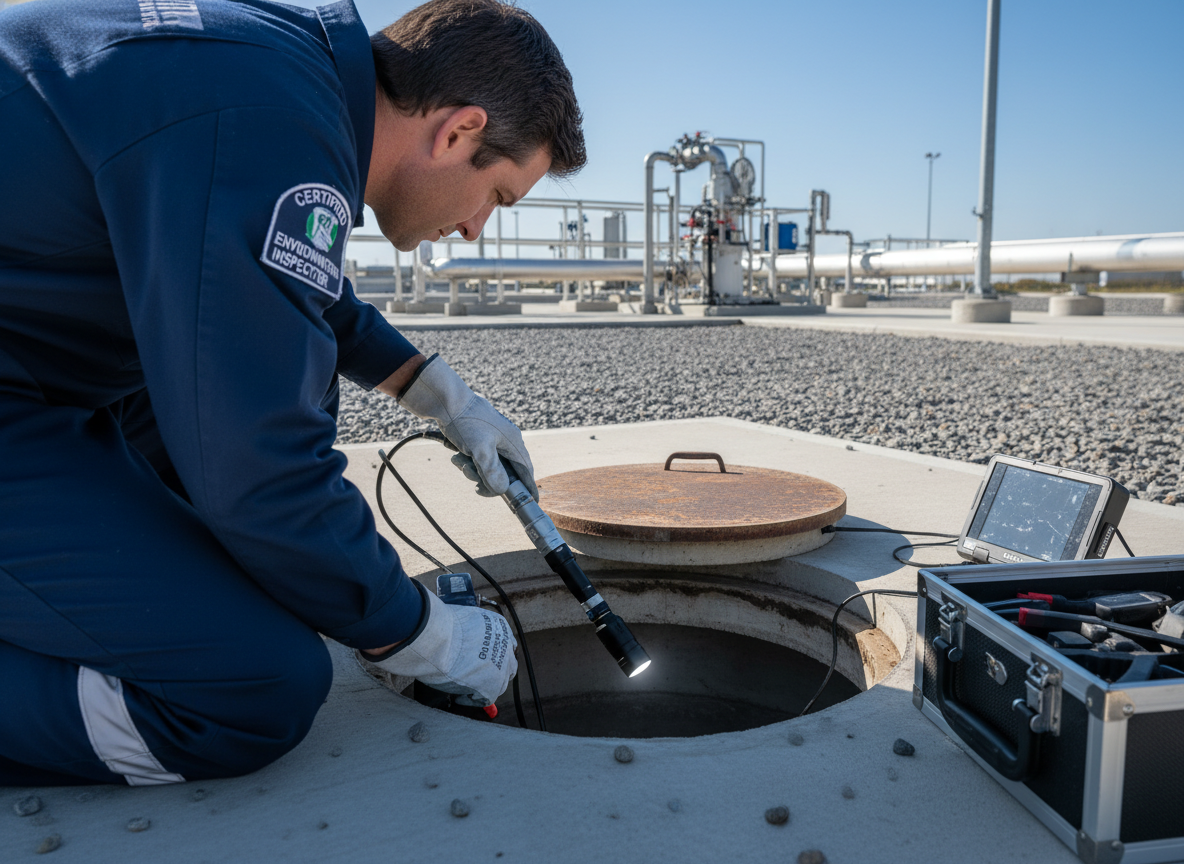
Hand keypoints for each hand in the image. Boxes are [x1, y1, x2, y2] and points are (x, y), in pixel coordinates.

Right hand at [362, 582, 516, 706]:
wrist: (438, 638)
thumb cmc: (442, 626)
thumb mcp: (463, 621)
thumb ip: (469, 632)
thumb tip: (462, 640)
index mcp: (499, 626)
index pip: (503, 644)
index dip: (492, 654)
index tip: (481, 660)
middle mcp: (506, 646)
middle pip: (507, 665)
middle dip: (494, 671)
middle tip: (477, 676)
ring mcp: (501, 667)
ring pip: (499, 683)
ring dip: (485, 686)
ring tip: (466, 687)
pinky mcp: (491, 686)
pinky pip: (485, 698)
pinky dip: (472, 699)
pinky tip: (459, 696)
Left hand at [398, 355, 537, 499]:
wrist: (444, 398)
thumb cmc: (465, 421)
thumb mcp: (480, 450)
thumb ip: (492, 472)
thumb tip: (502, 489)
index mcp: (512, 442)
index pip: (526, 470)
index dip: (529, 487)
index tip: (532, 502)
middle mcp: (506, 440)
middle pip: (505, 472)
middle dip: (487, 478)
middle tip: (473, 480)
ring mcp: (492, 438)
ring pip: (488, 466)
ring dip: (473, 469)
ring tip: (458, 461)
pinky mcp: (478, 436)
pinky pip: (477, 457)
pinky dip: (467, 461)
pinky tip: (455, 455)